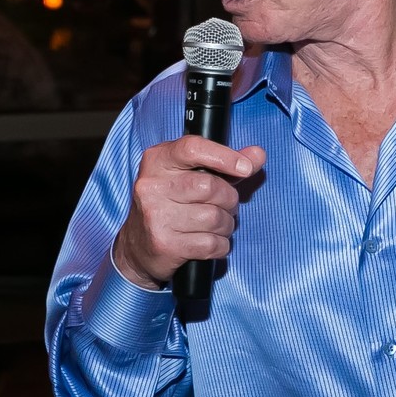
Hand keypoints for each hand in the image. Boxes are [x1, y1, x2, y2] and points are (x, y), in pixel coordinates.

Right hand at [113, 136, 265, 289]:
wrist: (138, 247)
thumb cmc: (170, 205)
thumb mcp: (191, 176)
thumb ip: (224, 164)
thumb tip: (257, 155)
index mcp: (157, 160)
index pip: (193, 148)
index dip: (224, 156)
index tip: (245, 168)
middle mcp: (152, 186)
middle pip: (211, 187)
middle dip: (229, 199)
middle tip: (225, 206)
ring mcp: (156, 216)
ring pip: (214, 217)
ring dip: (226, 225)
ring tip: (217, 225)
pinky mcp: (165, 244)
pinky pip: (211, 244)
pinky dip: (220, 245)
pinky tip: (211, 242)